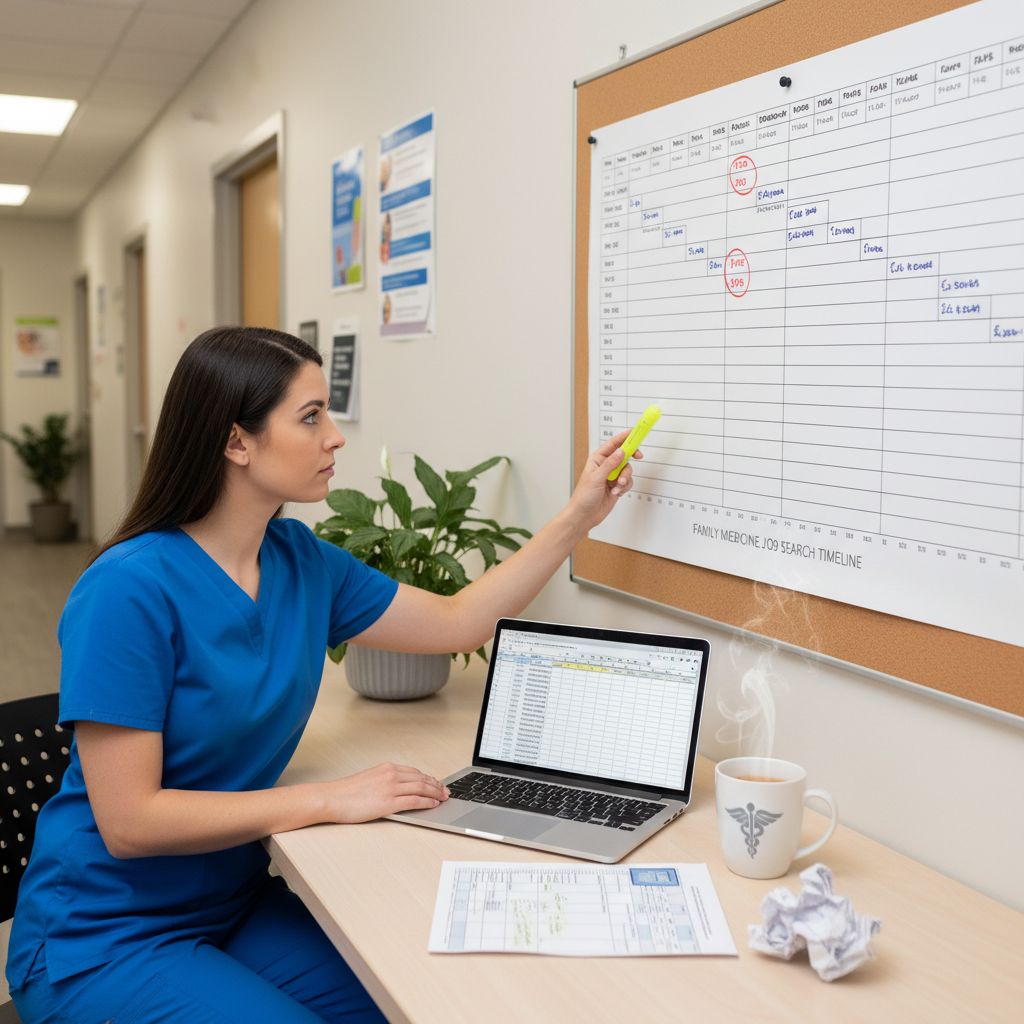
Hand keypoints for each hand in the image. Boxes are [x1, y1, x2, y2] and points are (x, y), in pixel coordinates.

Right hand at [323, 762, 449, 822]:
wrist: (332, 798)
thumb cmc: (346, 792)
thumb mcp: (369, 779)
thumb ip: (384, 781)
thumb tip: (398, 788)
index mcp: (387, 768)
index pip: (414, 772)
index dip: (428, 778)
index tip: (436, 783)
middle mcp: (391, 775)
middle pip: (421, 779)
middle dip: (436, 785)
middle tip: (445, 791)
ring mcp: (391, 788)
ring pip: (421, 788)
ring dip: (435, 793)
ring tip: (443, 798)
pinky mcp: (388, 802)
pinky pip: (414, 801)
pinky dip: (426, 802)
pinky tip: (433, 804)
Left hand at [567, 429, 640, 531]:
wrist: (584, 515)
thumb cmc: (583, 496)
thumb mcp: (597, 478)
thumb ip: (611, 464)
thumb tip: (621, 452)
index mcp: (598, 459)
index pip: (614, 444)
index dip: (625, 437)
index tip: (635, 432)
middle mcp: (606, 465)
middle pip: (624, 454)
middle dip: (631, 457)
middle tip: (639, 456)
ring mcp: (612, 476)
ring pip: (628, 470)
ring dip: (625, 478)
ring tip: (618, 486)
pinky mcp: (617, 486)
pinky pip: (628, 482)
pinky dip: (624, 487)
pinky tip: (616, 493)